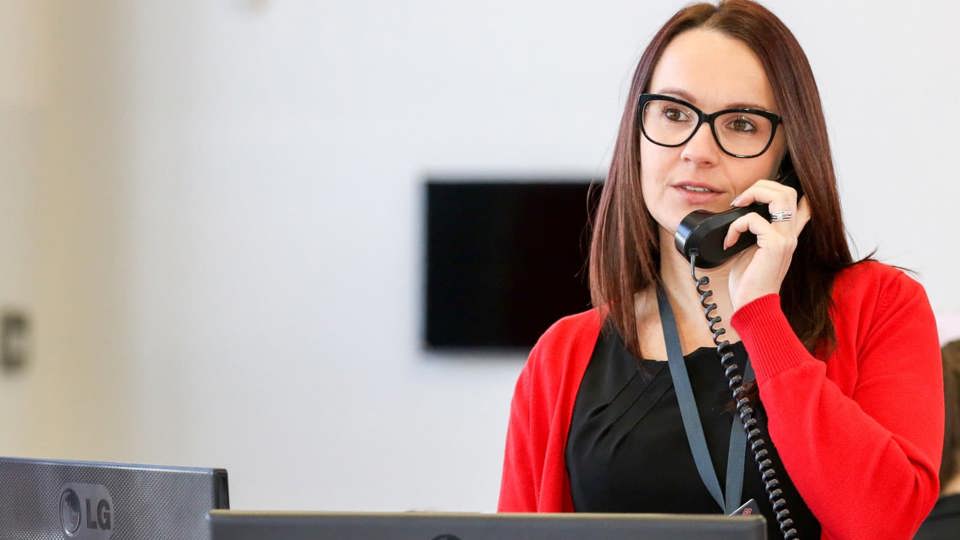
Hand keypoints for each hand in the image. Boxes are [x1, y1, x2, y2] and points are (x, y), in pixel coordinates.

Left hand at [722, 179, 811, 310]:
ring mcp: (785, 239)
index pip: (802, 206)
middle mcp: (790, 235)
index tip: (764, 191)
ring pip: (779, 197)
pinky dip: (736, 226)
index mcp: (786, 236)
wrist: (753, 305)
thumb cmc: (750, 282)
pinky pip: (754, 220)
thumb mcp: (753, 251)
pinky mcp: (774, 245)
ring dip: (753, 195)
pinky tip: (729, 240)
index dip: (789, 190)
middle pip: (788, 192)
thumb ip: (755, 234)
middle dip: (762, 186)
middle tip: (742, 199)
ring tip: (738, 206)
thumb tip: (742, 216)